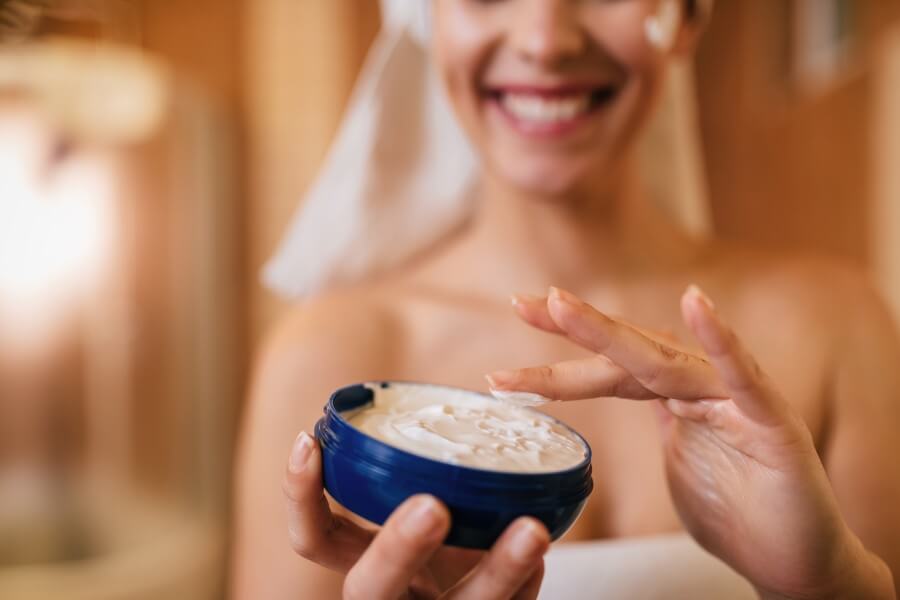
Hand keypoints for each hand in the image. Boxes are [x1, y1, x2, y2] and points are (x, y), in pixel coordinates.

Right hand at [283, 431, 549, 599]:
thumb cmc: (442, 555)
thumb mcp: (415, 514)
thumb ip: (419, 476)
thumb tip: (465, 409)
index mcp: (361, 562)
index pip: (314, 539)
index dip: (302, 496)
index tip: (311, 439)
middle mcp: (388, 598)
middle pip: (368, 587)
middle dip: (397, 547)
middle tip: (432, 507)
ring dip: (497, 571)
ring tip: (532, 530)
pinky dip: (526, 584)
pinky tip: (540, 556)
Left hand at [487, 286, 893, 598]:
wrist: (796, 564)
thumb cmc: (736, 515)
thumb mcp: (676, 461)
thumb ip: (656, 420)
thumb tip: (624, 391)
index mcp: (676, 398)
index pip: (612, 368)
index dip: (565, 354)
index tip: (519, 328)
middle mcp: (703, 388)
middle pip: (630, 352)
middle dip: (575, 328)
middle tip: (523, 303)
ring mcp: (736, 401)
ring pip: (667, 361)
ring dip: (612, 333)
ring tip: (563, 307)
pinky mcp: (772, 425)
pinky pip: (744, 379)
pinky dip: (721, 342)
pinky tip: (697, 305)